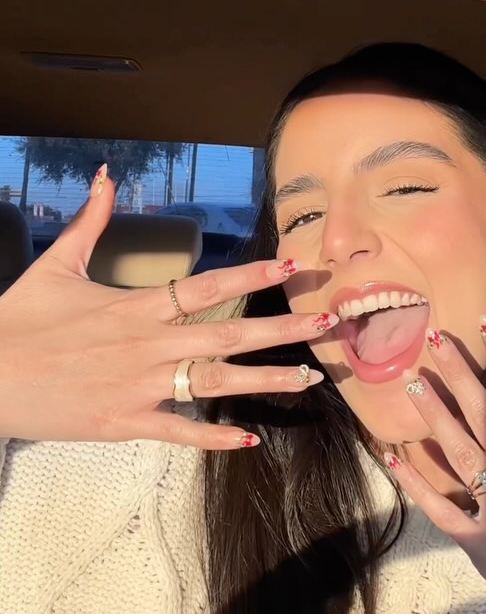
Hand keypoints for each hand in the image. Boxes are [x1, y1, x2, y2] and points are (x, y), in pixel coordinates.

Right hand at [0, 169, 336, 448]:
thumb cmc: (19, 319)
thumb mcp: (56, 264)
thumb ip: (91, 221)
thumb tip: (106, 175)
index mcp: (136, 306)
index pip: (207, 285)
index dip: (253, 272)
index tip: (294, 265)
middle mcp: (147, 344)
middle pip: (227, 333)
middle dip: (282, 329)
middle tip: (327, 325)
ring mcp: (140, 387)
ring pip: (215, 383)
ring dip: (264, 380)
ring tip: (308, 379)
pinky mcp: (124, 423)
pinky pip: (179, 431)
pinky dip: (214, 437)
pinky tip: (251, 438)